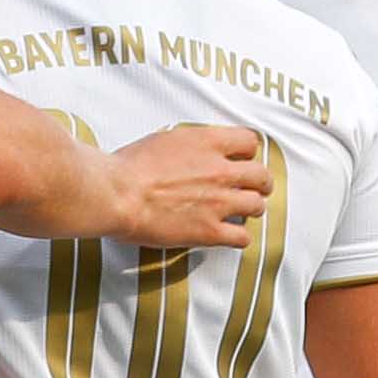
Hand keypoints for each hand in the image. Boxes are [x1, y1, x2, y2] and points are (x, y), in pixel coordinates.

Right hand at [104, 122, 270, 250]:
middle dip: (259, 182)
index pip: (249, 142)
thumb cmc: (129, 167)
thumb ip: (188, 146)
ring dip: (251, 208)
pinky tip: (231, 236)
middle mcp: (220, 171)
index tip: (242, 159)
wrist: (116, 193)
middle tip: (254, 187)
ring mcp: (218, 202)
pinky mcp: (209, 231)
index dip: (247, 152)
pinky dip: (239, 237)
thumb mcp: (164, 140)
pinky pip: (242, 237)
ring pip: (257, 205)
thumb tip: (191, 151)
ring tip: (244, 212)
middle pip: (260, 175)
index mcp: (208, 143)